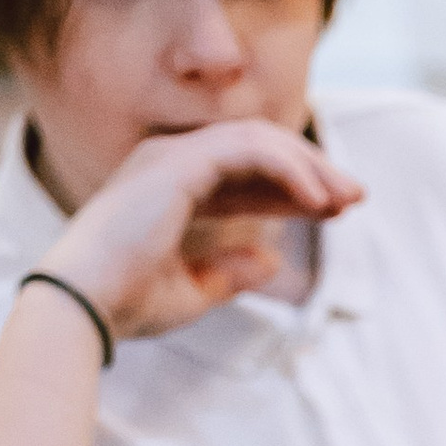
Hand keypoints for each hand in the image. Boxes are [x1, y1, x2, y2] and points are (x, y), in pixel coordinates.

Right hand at [44, 122, 361, 342]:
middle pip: (258, 151)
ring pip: (259, 141)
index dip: (292, 191)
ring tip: (347, 199)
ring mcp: (174, 154)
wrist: (88, 304)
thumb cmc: (129, 302)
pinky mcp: (180, 161)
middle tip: (356, 196)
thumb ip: (230, 273)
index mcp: (173, 188)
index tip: (334, 211)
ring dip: (308, 166)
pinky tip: (317, 201)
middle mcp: (172, 160)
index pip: (246, 177)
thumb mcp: (193, 291)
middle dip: (311, 170)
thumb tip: (271, 263)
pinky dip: (288, 169)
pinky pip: (249, 150)